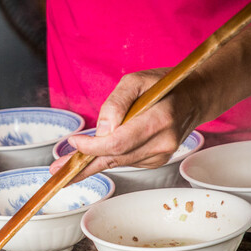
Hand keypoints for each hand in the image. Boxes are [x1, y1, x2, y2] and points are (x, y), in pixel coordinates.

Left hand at [49, 68, 199, 180]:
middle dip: (83, 165)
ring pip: (117, 162)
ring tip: (64, 169)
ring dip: (90, 165)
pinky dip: (107, 158)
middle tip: (56, 170)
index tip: (73, 143)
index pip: (118, 143)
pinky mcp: (156, 160)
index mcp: (159, 121)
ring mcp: (161, 155)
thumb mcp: (136, 81)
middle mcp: (162, 143)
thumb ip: (116, 103)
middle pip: (114, 158)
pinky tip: (92, 156)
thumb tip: (101, 129)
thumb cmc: (164, 85)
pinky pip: (124, 161)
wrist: (194, 98)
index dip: (92, 147)